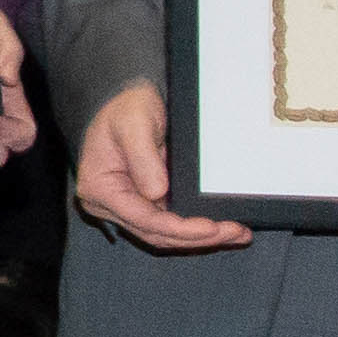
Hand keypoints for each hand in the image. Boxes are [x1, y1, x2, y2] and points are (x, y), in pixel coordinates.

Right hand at [74, 80, 245, 253]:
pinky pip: (172, 222)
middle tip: (233, 231)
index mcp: (100, 188)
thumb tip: (157, 192)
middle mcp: (111, 204)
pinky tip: (222, 227)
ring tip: (236, 233)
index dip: (179, 228)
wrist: (128, 98)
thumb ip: (143, 156)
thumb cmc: (126, 107)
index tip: (209, 227)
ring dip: (201, 238)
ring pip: (167, 234)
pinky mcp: (146, 203)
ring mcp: (129, 206)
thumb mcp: (134, 123)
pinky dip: (197, 228)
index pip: (143, 219)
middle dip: (197, 238)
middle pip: (157, 234)